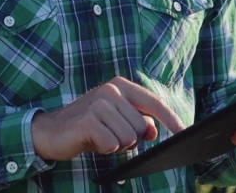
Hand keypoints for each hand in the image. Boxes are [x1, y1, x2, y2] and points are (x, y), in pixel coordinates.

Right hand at [30, 77, 185, 160]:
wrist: (51, 130)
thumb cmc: (89, 126)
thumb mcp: (116, 121)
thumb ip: (138, 122)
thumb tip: (153, 131)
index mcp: (121, 86)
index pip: (154, 103)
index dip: (171, 119)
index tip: (185, 132)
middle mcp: (111, 90)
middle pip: (141, 127)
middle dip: (129, 139)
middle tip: (109, 135)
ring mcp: (99, 103)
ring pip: (129, 138)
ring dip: (116, 145)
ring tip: (100, 137)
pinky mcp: (88, 120)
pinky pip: (112, 144)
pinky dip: (104, 148)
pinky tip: (91, 141)